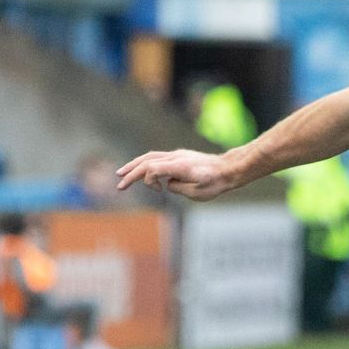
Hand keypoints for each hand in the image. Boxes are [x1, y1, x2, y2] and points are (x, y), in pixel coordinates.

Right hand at [115, 149, 239, 200]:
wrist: (228, 169)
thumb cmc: (215, 183)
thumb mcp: (197, 192)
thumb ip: (177, 188)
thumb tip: (167, 184)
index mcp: (178, 166)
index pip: (152, 168)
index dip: (148, 181)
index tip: (159, 191)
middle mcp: (175, 157)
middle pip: (146, 161)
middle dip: (131, 173)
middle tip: (119, 185)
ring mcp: (177, 155)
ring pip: (150, 157)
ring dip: (134, 165)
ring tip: (122, 173)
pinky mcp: (179, 156)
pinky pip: (158, 158)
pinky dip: (146, 164)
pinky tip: (141, 171)